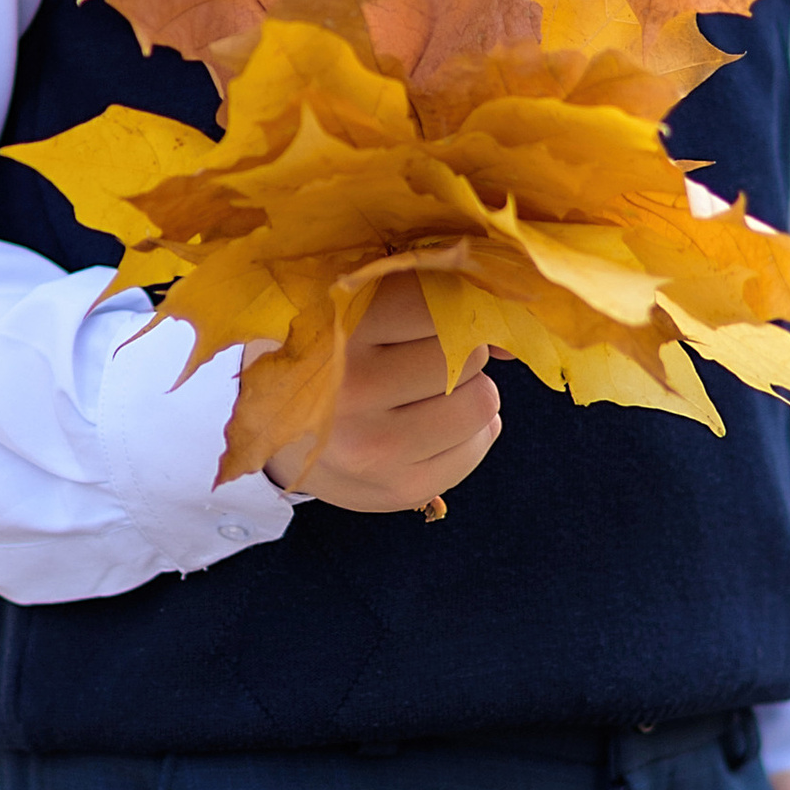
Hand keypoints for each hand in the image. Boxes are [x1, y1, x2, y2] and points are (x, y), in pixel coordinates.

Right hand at [266, 271, 502, 512]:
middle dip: (462, 349)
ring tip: (432, 392)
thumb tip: (514, 342)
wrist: (274, 431)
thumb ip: (430, 302)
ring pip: (481, 401)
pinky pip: (476, 447)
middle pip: (467, 353)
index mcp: (335, 327)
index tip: (435, 310)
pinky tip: (434, 425)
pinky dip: (470, 431)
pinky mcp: (397, 488)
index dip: (451, 302)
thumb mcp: (356, 309)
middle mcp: (349, 389)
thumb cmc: (328, 352)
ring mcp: (373, 446)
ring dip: (471, 391)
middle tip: (426, 356)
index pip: (438, 301)